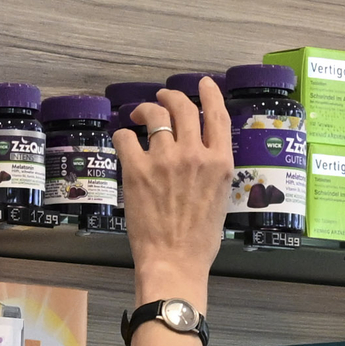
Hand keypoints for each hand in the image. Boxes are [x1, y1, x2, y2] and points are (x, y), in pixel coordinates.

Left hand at [117, 78, 228, 299]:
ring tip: (140, 114)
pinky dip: (123, 134)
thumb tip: (202, 156)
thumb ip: (213, 171)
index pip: (217, 115)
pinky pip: (126, 138)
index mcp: (220, 163)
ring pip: (156, 116)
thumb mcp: (221, 199)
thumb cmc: (199, 240)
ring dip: (146, 110)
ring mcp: (165, 160)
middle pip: (184, 108)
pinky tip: (124, 139)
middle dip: (171, 97)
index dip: (210, 94)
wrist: (174, 261)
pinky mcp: (137, 170)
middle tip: (162, 99)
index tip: (203, 84)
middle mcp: (195, 155)